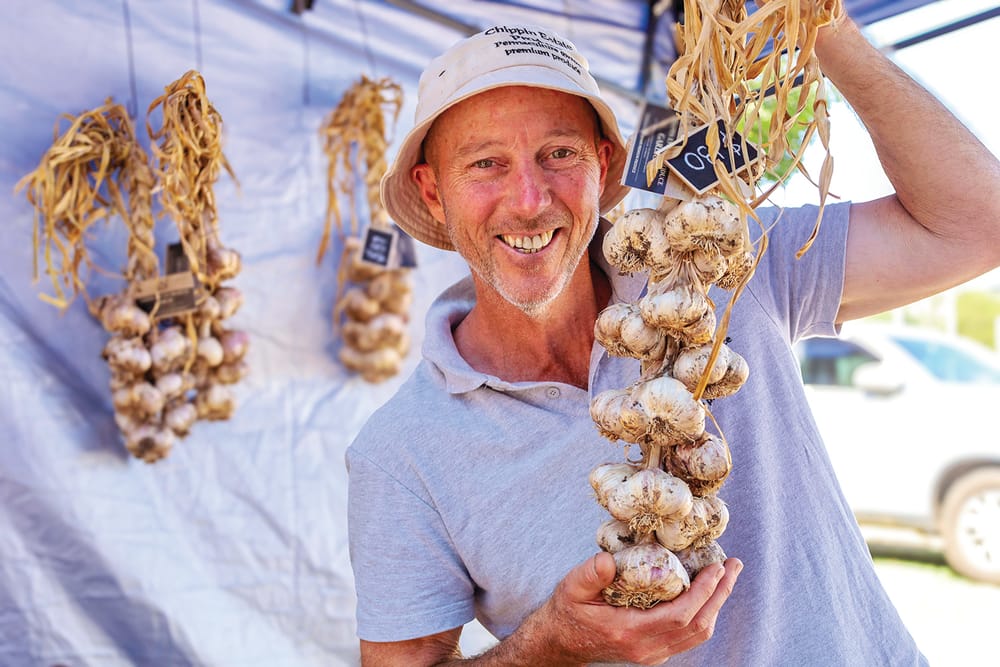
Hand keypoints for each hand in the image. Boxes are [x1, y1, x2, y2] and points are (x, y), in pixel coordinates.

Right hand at [528, 552, 742, 665]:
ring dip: (716, 605)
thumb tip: (608, 560)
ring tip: (726, 576)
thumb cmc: (568, 611)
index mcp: (629, 632)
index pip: (680, 616)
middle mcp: (646, 649)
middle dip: (721, 595)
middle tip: (733, 566)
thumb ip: (589, 574)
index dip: (704, 592)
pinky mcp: (654, 652)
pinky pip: (688, 636)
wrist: (560, 642)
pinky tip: (706, 592)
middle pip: (698, 626)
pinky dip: (703, 613)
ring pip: (697, 635)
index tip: (717, 566)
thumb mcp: (571, 588)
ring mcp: (652, 654)